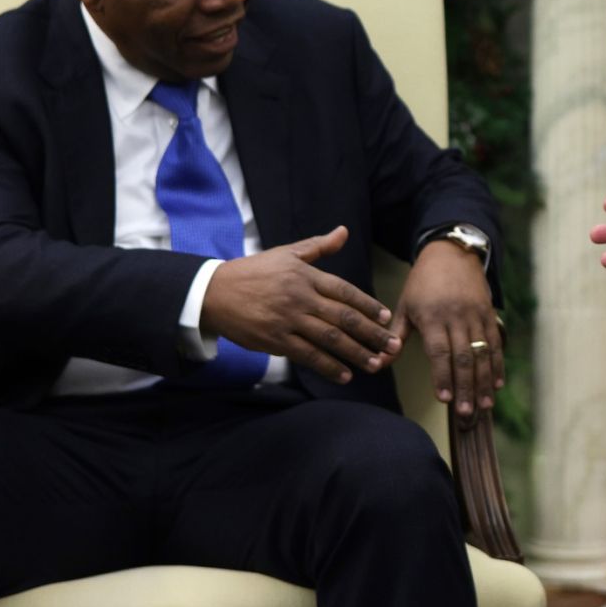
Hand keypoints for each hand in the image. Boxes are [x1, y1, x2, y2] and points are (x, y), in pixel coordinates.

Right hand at [200, 225, 396, 383]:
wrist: (213, 293)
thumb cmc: (254, 272)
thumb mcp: (286, 254)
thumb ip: (318, 246)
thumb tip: (344, 231)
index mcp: (305, 276)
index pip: (344, 291)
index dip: (368, 305)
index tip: (385, 318)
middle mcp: (300, 297)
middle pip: (343, 317)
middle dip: (371, 334)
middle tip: (392, 346)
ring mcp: (288, 320)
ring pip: (329, 339)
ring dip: (356, 353)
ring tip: (376, 364)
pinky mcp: (275, 340)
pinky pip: (307, 355)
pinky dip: (328, 366)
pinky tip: (345, 374)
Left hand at [391, 238, 500, 422]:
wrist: (451, 252)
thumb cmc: (422, 282)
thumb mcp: (404, 305)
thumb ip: (395, 335)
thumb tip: (380, 363)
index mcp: (432, 316)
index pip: (439, 351)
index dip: (443, 376)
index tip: (444, 399)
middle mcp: (456, 317)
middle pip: (463, 357)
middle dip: (465, 387)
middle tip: (466, 413)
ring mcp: (476, 315)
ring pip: (482, 352)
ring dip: (484, 381)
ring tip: (484, 405)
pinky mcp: (489, 314)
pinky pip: (495, 342)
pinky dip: (497, 364)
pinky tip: (497, 384)